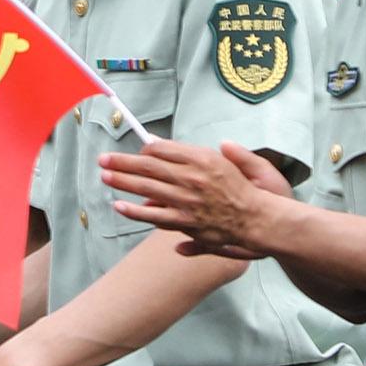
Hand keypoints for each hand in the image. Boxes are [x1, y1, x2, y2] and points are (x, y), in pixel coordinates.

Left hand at [98, 138, 296, 258]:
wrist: (261, 221)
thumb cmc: (252, 191)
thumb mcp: (241, 163)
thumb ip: (222, 153)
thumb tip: (207, 144)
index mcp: (204, 159)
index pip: (166, 149)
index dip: (147, 148)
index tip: (137, 148)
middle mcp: (193, 177)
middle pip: (150, 166)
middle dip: (124, 161)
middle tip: (104, 158)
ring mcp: (187, 201)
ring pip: (148, 188)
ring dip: (123, 181)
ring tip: (105, 176)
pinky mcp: (186, 222)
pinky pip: (155, 215)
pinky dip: (136, 210)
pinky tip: (120, 206)